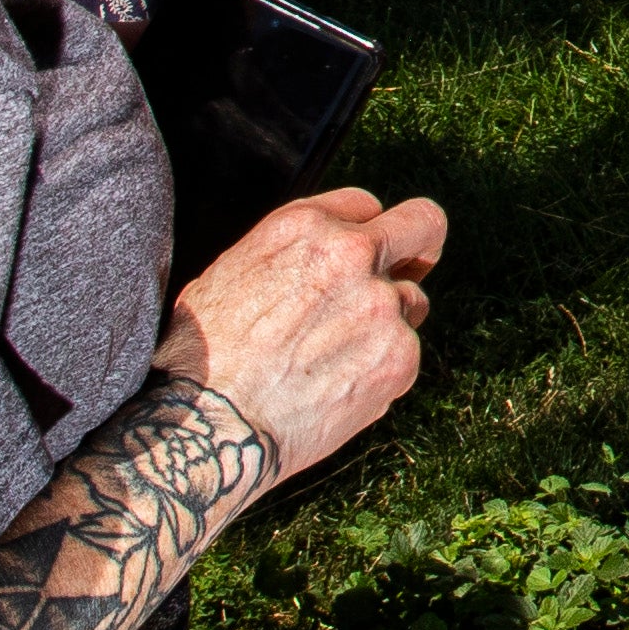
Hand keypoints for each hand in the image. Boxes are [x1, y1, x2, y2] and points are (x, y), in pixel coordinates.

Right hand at [158, 188, 445, 483]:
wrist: (209, 425)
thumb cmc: (204, 356)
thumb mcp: (231, 272)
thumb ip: (292, 253)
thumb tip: (321, 257)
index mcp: (304, 226)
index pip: (365, 205)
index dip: (362, 231)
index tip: (361, 254)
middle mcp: (352, 255)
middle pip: (424, 224)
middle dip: (419, 246)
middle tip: (409, 268)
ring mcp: (382, 306)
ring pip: (412, 301)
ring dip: (388, 322)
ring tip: (335, 359)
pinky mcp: (401, 357)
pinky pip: (405, 353)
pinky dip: (381, 369)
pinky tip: (335, 388)